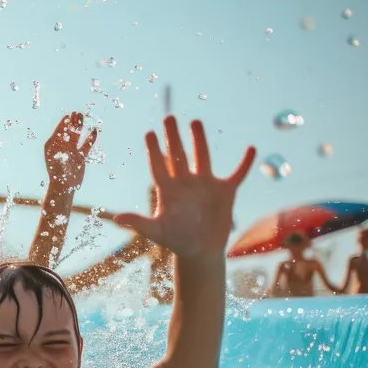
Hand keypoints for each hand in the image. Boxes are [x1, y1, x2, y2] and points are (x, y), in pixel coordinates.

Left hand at [43, 112, 97, 194]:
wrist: (63, 186)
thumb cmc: (56, 171)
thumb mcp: (54, 154)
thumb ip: (58, 141)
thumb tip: (63, 129)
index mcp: (53, 145)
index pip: (59, 130)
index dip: (64, 122)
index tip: (68, 116)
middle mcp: (63, 147)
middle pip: (68, 130)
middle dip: (72, 121)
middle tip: (76, 113)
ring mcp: (72, 151)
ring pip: (78, 135)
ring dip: (80, 126)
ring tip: (82, 116)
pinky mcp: (81, 157)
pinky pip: (87, 145)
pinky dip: (91, 138)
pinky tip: (94, 130)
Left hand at [114, 116, 254, 258]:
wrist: (199, 251)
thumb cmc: (176, 240)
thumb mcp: (156, 232)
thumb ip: (139, 222)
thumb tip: (116, 217)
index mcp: (168, 190)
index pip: (159, 166)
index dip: (154, 150)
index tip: (149, 133)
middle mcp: (186, 182)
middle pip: (178, 155)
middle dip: (173, 137)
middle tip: (168, 117)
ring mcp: (205, 184)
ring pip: (202, 156)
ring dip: (199, 140)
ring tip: (195, 121)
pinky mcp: (225, 191)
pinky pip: (237, 174)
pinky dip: (244, 164)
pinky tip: (251, 149)